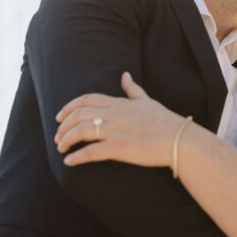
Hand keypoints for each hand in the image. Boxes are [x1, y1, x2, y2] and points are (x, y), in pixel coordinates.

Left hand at [54, 72, 186, 167]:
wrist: (178, 139)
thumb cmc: (164, 120)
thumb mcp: (146, 100)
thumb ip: (132, 89)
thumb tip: (125, 75)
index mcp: (118, 103)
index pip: (86, 99)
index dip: (68, 107)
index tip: (59, 117)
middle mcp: (114, 115)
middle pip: (78, 115)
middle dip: (63, 126)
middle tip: (58, 137)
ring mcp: (115, 131)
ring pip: (81, 132)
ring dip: (66, 140)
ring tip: (61, 149)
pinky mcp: (119, 149)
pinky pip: (91, 152)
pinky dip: (77, 157)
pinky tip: (69, 162)